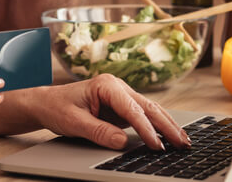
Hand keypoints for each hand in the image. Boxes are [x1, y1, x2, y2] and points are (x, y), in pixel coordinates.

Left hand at [16, 75, 190, 150]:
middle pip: (148, 107)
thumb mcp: (74, 123)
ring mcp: (122, 95)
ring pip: (150, 110)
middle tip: (182, 143)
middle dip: (167, 126)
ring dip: (167, 125)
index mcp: (106, 85)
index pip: (132, 109)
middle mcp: (118, 87)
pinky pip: (144, 116)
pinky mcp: (122, 106)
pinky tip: (170, 136)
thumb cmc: (58, 108)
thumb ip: (98, 132)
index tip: (155, 145)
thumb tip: (122, 142)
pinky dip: (158, 126)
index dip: (145, 129)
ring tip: (184, 141)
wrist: (47, 103)